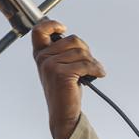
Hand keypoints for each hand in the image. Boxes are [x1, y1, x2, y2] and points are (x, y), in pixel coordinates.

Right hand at [31, 19, 105, 138]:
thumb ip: (63, 51)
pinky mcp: (61, 74)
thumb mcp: (60, 66)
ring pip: (81, 52)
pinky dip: (96, 69)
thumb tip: (74, 38)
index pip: (39, 31)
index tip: (63, 28)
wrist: (64, 113)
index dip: (52, 24)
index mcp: (40, 54)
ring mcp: (50, 66)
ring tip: (94, 72)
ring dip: (93, 62)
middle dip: (86, 51)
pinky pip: (85, 64)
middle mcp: (42, 58)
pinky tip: (99, 74)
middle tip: (89, 64)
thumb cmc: (65, 89)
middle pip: (73, 40)